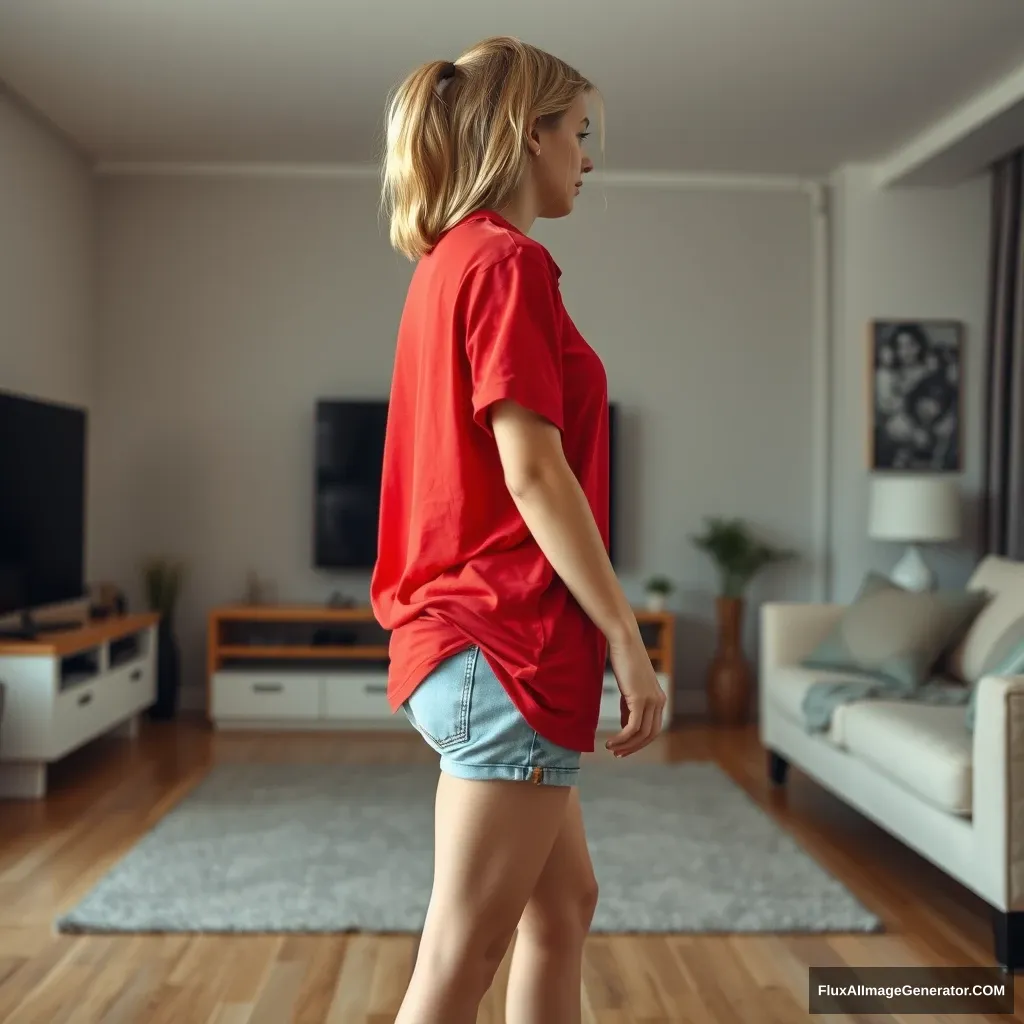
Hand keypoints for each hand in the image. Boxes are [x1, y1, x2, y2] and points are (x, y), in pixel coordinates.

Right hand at [605, 634, 666, 756]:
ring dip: (625, 745)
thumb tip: (626, 727)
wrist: (624, 640)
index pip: (653, 729)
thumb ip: (630, 707)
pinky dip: (622, 738)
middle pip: (650, 735)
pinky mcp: (639, 699)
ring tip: (611, 748)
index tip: (623, 748)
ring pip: (642, 734)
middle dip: (634, 748)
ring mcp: (651, 700)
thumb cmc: (624, 660)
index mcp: (659, 699)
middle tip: (617, 753)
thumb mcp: (629, 688)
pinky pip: (632, 727)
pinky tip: (611, 740)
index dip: (639, 742)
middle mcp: (659, 701)